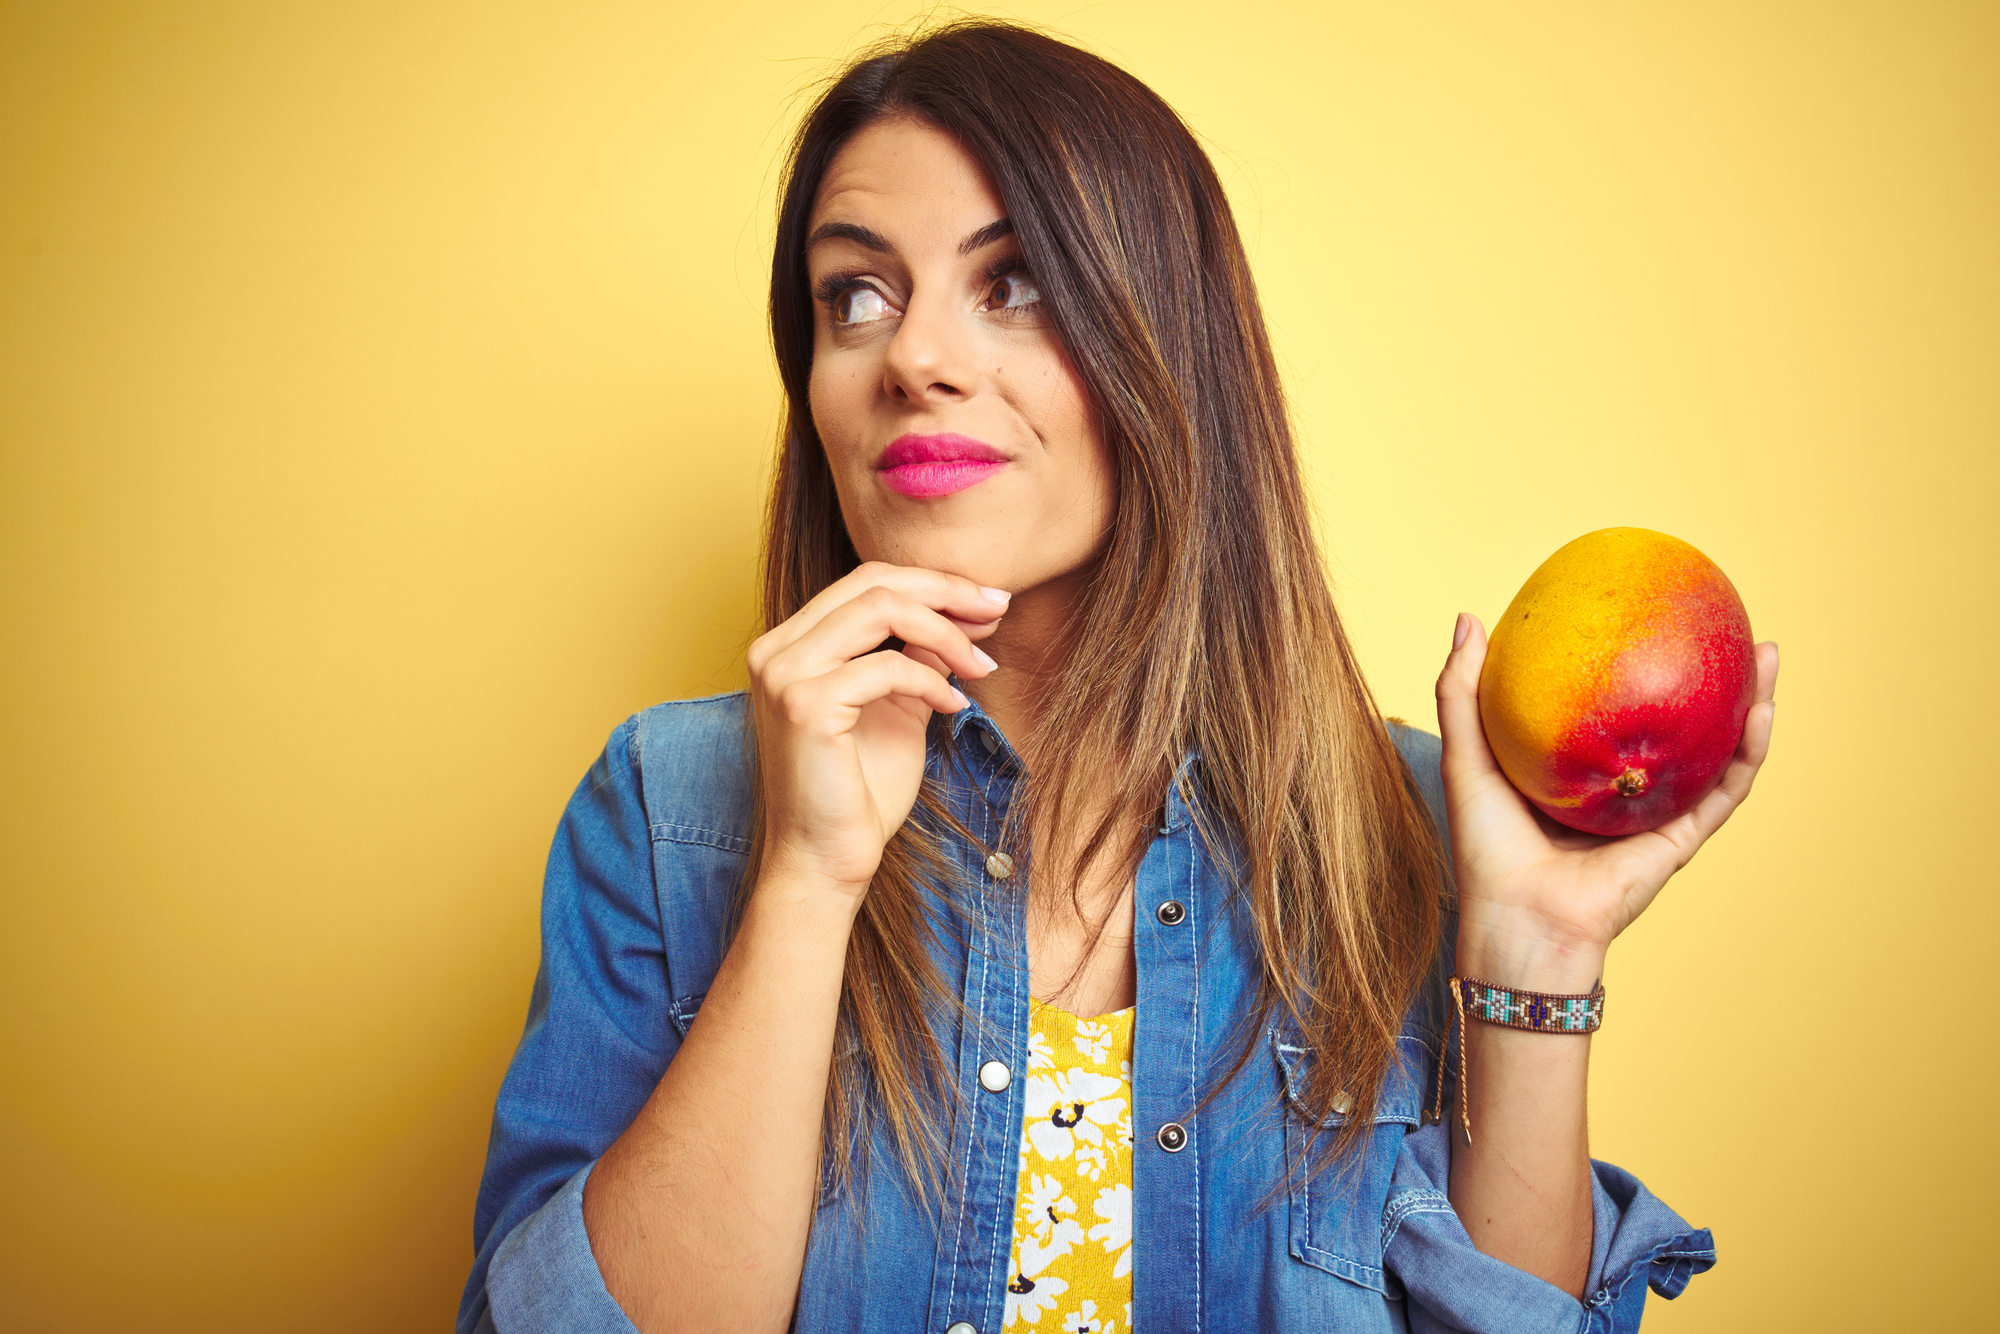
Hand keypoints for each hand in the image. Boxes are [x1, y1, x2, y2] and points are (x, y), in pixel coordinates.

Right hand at [746, 562, 1009, 899]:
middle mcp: (776, 650)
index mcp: (790, 644)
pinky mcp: (805, 706)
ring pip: (880, 609)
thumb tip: (961, 612)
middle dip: (945, 590)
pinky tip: (954, 706)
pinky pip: (887, 667)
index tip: (985, 602)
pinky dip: (931, 680)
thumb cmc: (860, 792)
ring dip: (945, 631)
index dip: (931, 583)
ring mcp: (785, 674)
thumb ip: (917, 658)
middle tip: (997, 608)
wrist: (825, 861)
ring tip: (982, 662)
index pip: (864, 582)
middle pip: (872, 582)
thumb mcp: (897, 708)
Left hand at [1433, 613, 1778, 985]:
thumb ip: (1463, 692)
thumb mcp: (1470, 756)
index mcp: (1580, 770)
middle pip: (1677, 721)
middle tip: (1723, 621)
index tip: (1648, 613)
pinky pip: (1725, 789)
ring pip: (1717, 749)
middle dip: (1708, 673)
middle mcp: (1624, 787)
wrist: (1519, 919)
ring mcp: (1658, 812)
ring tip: (1765, 654)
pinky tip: (1762, 711)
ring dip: (1750, 702)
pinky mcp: (1681, 838)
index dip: (1636, 662)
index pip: (1615, 705)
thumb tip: (1471, 617)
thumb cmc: (1487, 847)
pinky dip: (1749, 751)